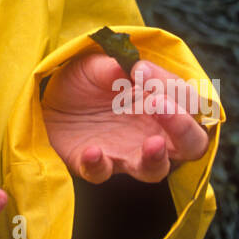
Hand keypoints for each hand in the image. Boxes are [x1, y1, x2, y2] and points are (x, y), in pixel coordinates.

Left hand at [41, 54, 209, 183]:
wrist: (46, 97)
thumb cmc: (84, 80)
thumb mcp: (96, 64)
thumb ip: (114, 66)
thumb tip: (133, 68)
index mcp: (160, 103)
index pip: (188, 100)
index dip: (172, 86)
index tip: (140, 70)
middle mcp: (151, 133)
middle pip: (192, 144)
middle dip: (183, 127)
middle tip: (158, 103)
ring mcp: (125, 153)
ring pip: (156, 170)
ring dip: (156, 158)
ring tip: (151, 143)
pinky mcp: (95, 166)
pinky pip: (102, 173)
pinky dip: (99, 165)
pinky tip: (92, 151)